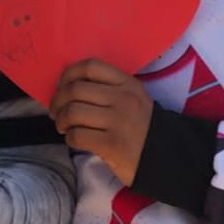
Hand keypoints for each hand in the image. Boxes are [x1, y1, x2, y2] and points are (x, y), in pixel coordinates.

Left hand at [50, 58, 153, 185]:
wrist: (167, 157)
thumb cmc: (142, 128)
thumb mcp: (133, 99)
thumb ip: (107, 89)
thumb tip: (67, 88)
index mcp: (127, 83)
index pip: (90, 66)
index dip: (68, 74)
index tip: (62, 87)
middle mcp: (123, 98)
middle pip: (75, 90)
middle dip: (57, 101)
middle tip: (56, 112)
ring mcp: (118, 121)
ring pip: (73, 112)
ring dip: (62, 121)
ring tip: (64, 127)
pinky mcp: (112, 144)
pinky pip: (78, 136)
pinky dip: (70, 138)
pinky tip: (75, 140)